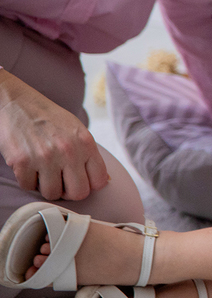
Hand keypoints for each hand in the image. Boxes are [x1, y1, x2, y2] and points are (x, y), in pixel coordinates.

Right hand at [0, 70, 108, 200]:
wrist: (18, 103)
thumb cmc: (51, 119)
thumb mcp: (78, 131)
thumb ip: (90, 155)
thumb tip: (107, 180)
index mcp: (86, 143)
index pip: (99, 181)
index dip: (89, 185)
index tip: (79, 180)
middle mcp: (68, 151)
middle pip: (78, 193)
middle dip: (69, 192)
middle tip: (61, 182)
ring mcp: (45, 158)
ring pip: (52, 194)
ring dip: (47, 187)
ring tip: (44, 172)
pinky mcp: (22, 162)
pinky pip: (28, 187)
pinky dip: (28, 181)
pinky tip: (29, 167)